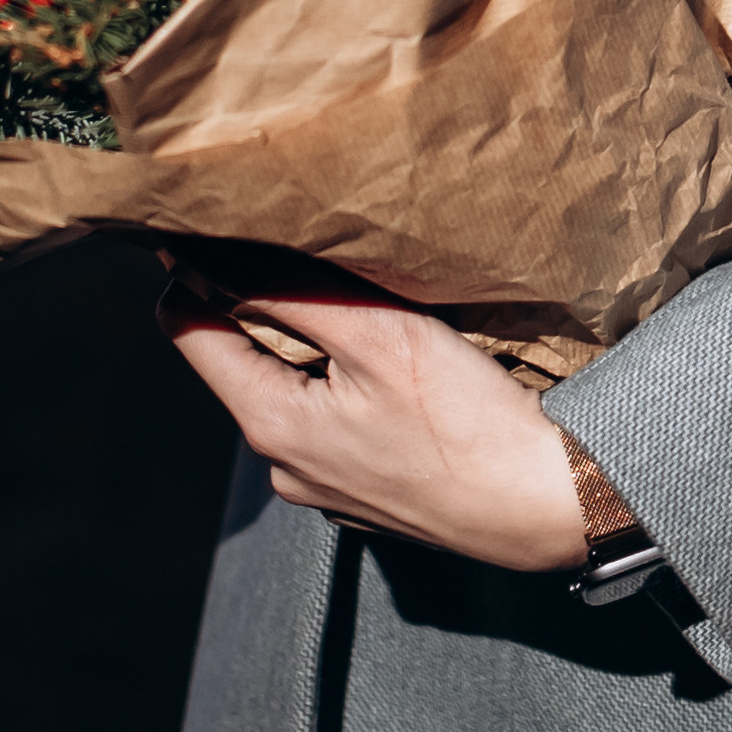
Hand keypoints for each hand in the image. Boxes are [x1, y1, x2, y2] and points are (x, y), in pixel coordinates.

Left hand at [157, 266, 589, 572]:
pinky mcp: (364, 496)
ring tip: (376, 320)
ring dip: (318, 350)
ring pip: (294, 392)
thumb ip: (291, 295)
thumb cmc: (466, 420)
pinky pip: (333, 426)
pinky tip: (402, 379)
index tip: (228, 228)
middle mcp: (282, 466)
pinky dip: (351, 390)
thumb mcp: (378, 336)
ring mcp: (323, 488)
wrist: (543, 503)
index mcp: (271, 425)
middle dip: (271, 307)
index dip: (197, 272)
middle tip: (326, 264)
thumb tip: (214, 257)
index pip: (188, 331)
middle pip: (243, 360)